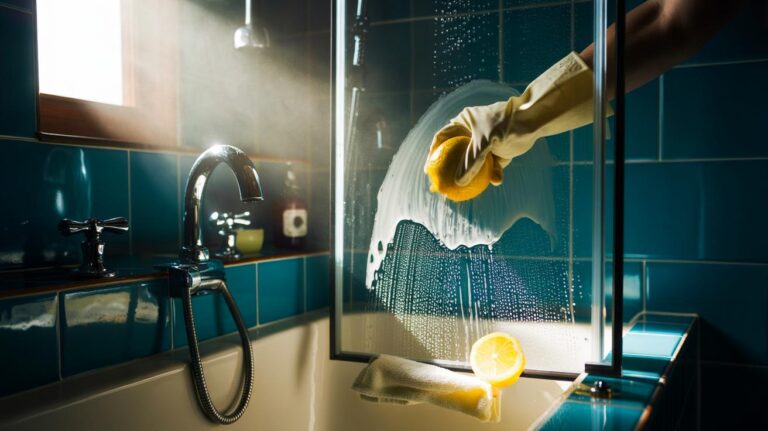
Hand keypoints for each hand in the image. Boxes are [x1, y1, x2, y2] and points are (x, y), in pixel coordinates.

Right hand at [427, 52, 607, 195]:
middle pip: (455, 155)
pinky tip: (496, 182)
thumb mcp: (485, 142)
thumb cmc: (505, 124)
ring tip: (463, 193)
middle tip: (441, 186)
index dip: (432, 155)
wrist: (532, 120)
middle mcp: (472, 134)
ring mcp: (485, 145)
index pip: (442, 139)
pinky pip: (491, 168)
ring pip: (473, 165)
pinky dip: (494, 175)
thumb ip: (471, 162)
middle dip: (449, 172)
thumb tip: (458, 183)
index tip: (429, 171)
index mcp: (463, 123)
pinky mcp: (498, 154)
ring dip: (470, 178)